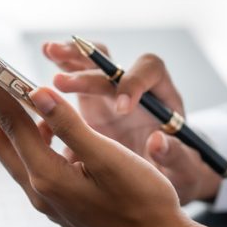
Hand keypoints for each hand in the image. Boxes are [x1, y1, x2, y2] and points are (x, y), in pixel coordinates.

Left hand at [0, 62, 213, 226]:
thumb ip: (70, 126)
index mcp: (48, 177)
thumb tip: (37, 94)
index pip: (9, 122)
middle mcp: (40, 192)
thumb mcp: (109, 158)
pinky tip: (60, 134)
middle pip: (3, 140)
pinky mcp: (61, 205)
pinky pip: (38, 166)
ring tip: (30, 99)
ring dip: (20, 124)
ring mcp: (49, 202)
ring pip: (20, 154)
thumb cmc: (144, 204)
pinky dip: (40, 142)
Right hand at [43, 41, 221, 204]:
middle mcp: (135, 88)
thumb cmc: (178, 170)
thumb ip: (175, 156)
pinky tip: (43, 60)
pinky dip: (61, 67)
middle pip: (113, 64)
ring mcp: (112, 92)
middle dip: (88, 71)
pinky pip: (76, 76)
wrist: (164, 175)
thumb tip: (158, 142)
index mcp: (162, 98)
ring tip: (49, 51)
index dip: (134, 84)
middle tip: (63, 83)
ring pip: (92, 62)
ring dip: (70, 57)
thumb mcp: (183, 170)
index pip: (149, 72)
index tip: (121, 107)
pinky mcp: (93, 101)